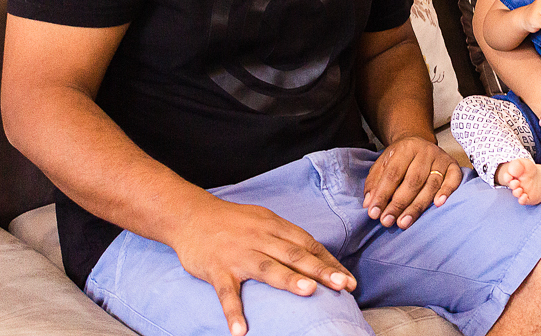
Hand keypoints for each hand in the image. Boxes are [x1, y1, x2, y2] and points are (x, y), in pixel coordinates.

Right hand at [171, 195, 355, 335]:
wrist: (191, 215)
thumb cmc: (233, 222)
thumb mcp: (264, 221)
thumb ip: (287, 238)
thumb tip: (316, 256)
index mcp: (274, 226)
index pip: (309, 245)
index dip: (330, 263)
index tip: (349, 280)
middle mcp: (260, 238)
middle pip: (295, 254)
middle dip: (321, 270)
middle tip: (343, 285)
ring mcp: (238, 254)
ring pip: (267, 267)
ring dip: (289, 280)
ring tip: (309, 293)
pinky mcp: (217, 269)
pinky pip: (226, 293)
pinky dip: (233, 312)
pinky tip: (240, 330)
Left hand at [363, 135, 462, 228]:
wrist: (419, 142)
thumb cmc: (399, 159)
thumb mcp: (383, 164)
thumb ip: (374, 183)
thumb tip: (369, 204)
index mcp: (405, 148)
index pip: (393, 174)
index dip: (383, 194)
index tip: (374, 213)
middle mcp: (425, 151)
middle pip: (412, 180)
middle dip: (398, 204)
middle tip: (387, 221)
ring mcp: (441, 158)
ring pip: (431, 183)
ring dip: (417, 206)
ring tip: (404, 223)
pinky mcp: (453, 165)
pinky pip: (453, 179)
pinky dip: (447, 191)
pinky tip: (438, 205)